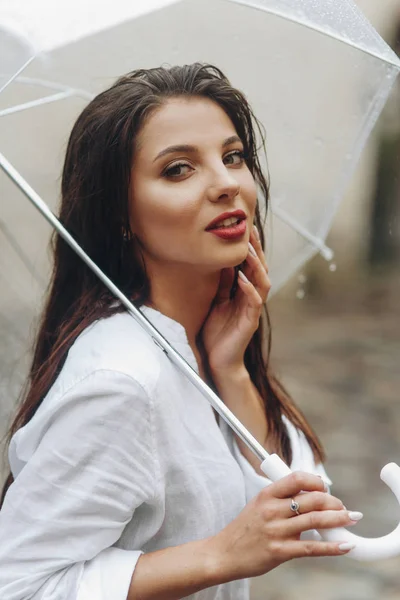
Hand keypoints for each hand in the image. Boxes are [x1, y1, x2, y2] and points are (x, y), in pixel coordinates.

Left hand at [201, 226, 270, 374]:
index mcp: (244, 293)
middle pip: (260, 269)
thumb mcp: (217, 303)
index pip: (251, 265)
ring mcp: (253, 310)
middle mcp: (252, 299)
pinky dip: (249, 288)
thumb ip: (223, 285)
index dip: (250, 247)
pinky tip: (242, 278)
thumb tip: (223, 264)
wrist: (218, 361)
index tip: (246, 228)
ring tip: (248, 250)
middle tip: (251, 230)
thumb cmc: (216, 333)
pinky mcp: (250, 322)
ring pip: (262, 283)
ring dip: (255, 265)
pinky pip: (254, 302)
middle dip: (256, 249)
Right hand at [207, 472, 360, 580]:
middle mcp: (272, 510)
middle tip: (342, 507)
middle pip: (312, 499)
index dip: (316, 481)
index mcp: (267, 494)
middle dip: (334, 502)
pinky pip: (312, 548)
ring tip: (351, 519)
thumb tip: (310, 496)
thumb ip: (281, 499)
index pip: (297, 478)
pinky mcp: (280, 551)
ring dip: (338, 519)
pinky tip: (344, 546)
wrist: (224, 553)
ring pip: (316, 521)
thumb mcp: (258, 505)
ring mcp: (277, 531)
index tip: (325, 487)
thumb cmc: (244, 529)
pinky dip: (332, 547)